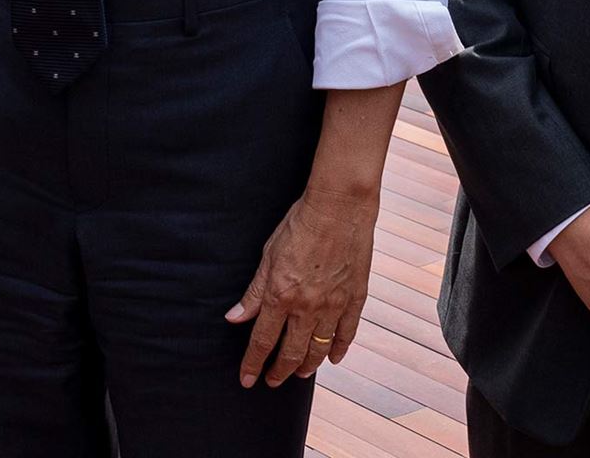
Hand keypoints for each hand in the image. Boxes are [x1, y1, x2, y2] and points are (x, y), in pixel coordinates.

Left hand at [228, 186, 377, 387]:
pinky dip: (339, 349)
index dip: (253, 363)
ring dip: (307, 365)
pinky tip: (334, 358)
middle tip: (272, 381)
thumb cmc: (299, 225)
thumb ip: (253, 292)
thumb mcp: (268, 255)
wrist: (339, 208)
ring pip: (319, 349)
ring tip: (298, 373)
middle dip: (279, 371)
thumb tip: (234, 317)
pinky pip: (347, 333)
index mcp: (281, 296)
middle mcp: (307, 307)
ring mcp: (334, 305)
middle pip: (291, 352)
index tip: (247, 379)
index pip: (262, 341)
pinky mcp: (354, 298)